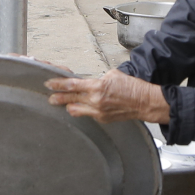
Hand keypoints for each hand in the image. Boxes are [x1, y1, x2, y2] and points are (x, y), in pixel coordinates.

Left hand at [46, 71, 170, 124]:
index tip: (49, 84)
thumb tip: (88, 84)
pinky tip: (84, 106)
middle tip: (50, 98)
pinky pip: (88, 114)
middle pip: (70, 99)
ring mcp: (98, 112)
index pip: (72, 85)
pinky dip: (84, 109)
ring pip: (76, 110)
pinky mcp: (102, 119)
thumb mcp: (113, 75)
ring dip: (69, 105)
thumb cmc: (132, 87)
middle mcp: (96, 101)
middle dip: (58, 98)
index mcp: (98, 86)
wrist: (144, 102)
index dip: (58, 85)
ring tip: (64, 104)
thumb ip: (97, 80)